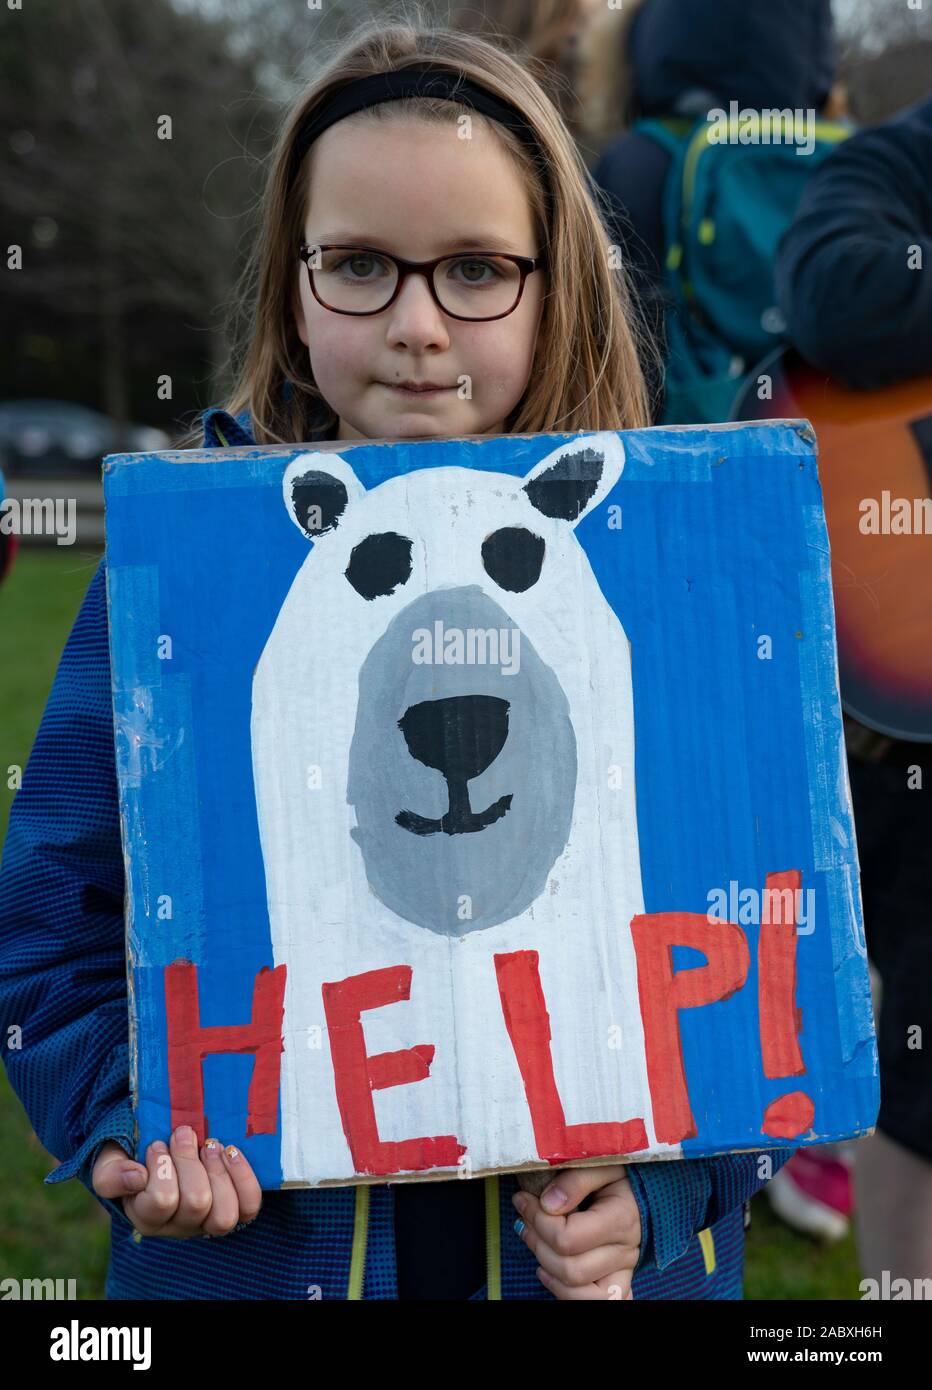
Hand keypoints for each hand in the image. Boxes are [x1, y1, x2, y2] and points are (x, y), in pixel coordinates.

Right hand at [92, 1127, 261, 1237]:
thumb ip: (112, 1175)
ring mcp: (207, 1222)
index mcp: (146, 1217)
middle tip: (182, 1134)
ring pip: (224, 1216)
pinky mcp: (233, 1210)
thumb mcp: (109, 1163)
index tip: (157, 1144)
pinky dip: (243, 1177)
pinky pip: (248, 1207)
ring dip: (218, 1171)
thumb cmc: (132, 1157)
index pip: (161, 1203)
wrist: (159, 1146)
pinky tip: (230, 1151)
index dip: (162, 1168)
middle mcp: (178, 1227)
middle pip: (197, 1204)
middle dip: (191, 1160)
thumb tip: (137, 1177)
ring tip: (209, 1144)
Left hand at [512, 1165, 639, 1299]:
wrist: (642, 1189)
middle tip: (523, 1217)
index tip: (523, 1198)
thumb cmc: (619, 1174)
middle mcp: (624, 1252)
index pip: (568, 1239)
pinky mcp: (616, 1282)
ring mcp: (621, 1271)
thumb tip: (547, 1204)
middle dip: (537, 1242)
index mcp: (622, 1219)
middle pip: (569, 1269)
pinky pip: (592, 1303)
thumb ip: (576, 1180)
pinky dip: (564, 1293)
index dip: (538, 1220)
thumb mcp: (601, 1163)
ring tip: (532, 1239)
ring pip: (576, 1290)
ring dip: (546, 1267)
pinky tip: (547, 1271)